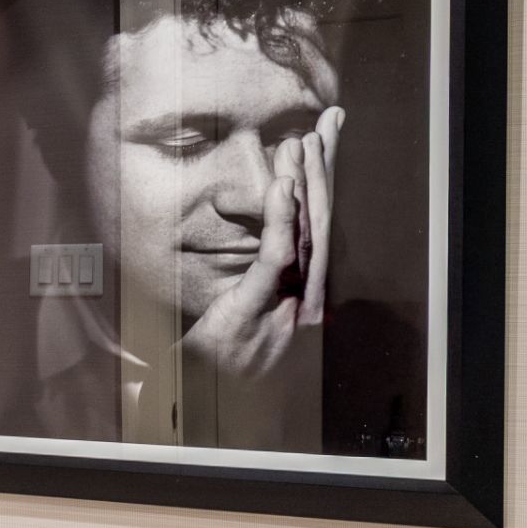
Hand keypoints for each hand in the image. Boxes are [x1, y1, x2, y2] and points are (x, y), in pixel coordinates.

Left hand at [181, 129, 323, 381]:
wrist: (198, 405)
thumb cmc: (212, 362)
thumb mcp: (237, 311)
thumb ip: (254, 278)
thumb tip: (260, 235)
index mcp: (300, 297)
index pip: (316, 228)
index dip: (323, 182)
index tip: (324, 137)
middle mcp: (305, 303)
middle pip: (322, 224)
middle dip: (327, 170)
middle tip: (328, 123)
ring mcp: (288, 311)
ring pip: (308, 236)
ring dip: (307, 183)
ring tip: (303, 142)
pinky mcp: (260, 311)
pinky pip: (278, 258)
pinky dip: (284, 219)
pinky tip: (284, 185)